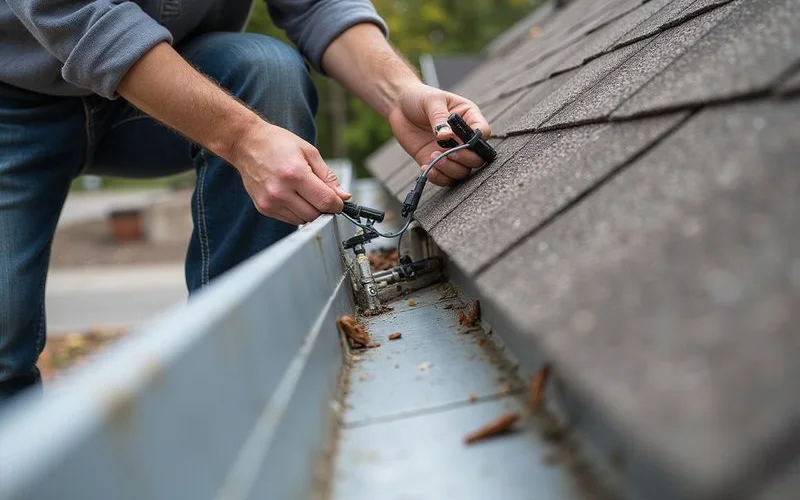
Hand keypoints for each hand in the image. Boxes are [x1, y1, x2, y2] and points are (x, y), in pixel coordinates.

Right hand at [232, 122, 350, 224]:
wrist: (246, 144)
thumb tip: (343, 196)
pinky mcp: (264, 208)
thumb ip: (328, 177)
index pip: (325, 201)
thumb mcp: (309, 152)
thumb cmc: (278, 144)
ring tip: (305, 192)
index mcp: (295, 174)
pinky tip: (293, 196)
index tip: (339, 201)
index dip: (337, 204)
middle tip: (322, 194)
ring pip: (303, 220)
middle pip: (315, 214)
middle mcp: (280, 191)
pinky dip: (297, 211)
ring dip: (310, 210)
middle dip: (324, 208)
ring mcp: (270, 202)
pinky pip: (290, 219)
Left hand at [387, 83, 490, 186]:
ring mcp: (450, 152)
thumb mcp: (431, 101)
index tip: (461, 140)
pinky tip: (427, 168)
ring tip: (433, 157)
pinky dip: (438, 177)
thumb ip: (440, 118)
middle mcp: (463, 138)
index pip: (483, 133)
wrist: (399, 106)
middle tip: (448, 152)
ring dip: (450, 169)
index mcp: (469, 118)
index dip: (476, 141)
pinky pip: (445, 178)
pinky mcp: (436, 162)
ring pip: (462, 171)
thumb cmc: (419, 98)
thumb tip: (446, 136)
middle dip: (464, 158)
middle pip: (477, 158)